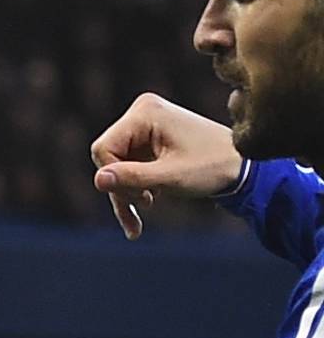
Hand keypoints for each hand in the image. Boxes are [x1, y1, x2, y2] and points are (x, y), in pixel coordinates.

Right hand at [90, 93, 242, 240]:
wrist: (240, 165)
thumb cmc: (211, 167)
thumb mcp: (170, 177)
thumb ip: (132, 178)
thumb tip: (98, 180)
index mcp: (145, 112)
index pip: (103, 149)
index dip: (114, 177)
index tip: (142, 195)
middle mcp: (141, 112)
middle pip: (107, 158)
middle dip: (122, 188)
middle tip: (147, 205)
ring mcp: (144, 126)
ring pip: (114, 168)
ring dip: (126, 196)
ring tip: (136, 225)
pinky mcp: (147, 141)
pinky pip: (127, 169)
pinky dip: (132, 192)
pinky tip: (136, 221)